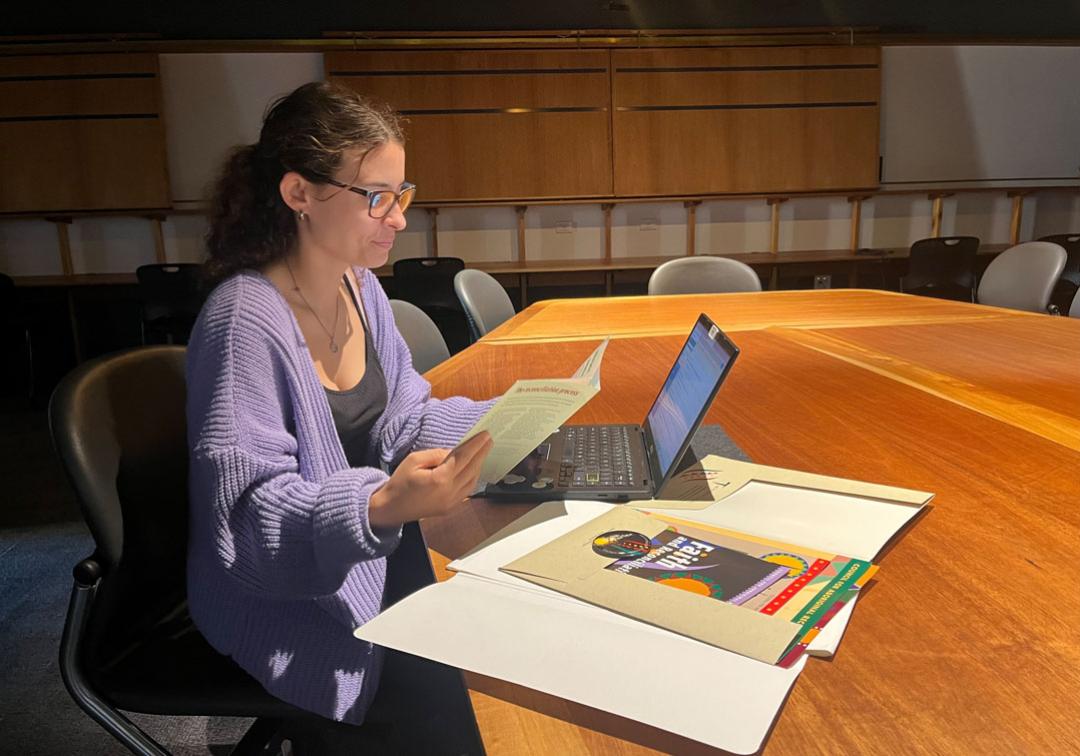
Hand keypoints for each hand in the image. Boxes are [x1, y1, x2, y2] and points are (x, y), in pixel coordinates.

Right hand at [368, 431, 492, 527]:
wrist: (391, 508)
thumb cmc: (399, 482)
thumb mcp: (414, 460)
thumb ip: (436, 454)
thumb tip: (453, 452)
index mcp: (440, 479)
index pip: (463, 458)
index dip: (476, 445)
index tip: (485, 434)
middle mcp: (449, 492)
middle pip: (472, 469)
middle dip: (481, 453)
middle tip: (489, 440)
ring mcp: (451, 502)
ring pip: (472, 481)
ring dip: (478, 465)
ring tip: (482, 452)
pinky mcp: (450, 507)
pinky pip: (467, 491)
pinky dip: (472, 477)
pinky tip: (473, 468)